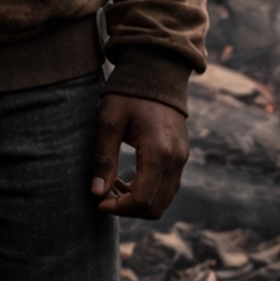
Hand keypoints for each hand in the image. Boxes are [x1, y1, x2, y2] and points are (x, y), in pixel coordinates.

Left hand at [91, 92, 188, 219]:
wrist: (156, 70)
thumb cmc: (129, 93)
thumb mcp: (109, 121)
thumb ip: (104, 158)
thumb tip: (97, 192)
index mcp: (158, 153)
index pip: (143, 200)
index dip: (119, 208)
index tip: (98, 203)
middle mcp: (176, 160)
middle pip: (155, 207)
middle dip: (128, 209)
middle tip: (103, 198)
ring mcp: (182, 159)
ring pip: (164, 200)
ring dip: (138, 202)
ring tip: (113, 188)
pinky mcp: (181, 156)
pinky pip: (168, 186)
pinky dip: (149, 192)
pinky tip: (127, 180)